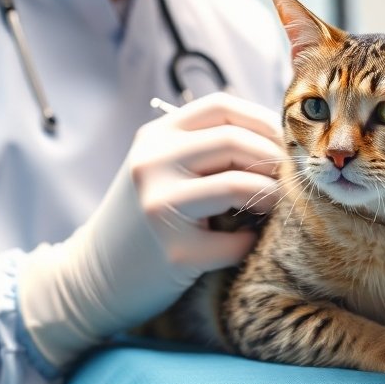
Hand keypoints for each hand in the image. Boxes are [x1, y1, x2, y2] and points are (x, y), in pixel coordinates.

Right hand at [19, 92, 285, 366]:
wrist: (93, 277)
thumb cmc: (143, 221)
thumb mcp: (161, 169)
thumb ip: (203, 148)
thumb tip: (279, 140)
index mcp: (154, 137)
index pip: (220, 106)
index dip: (262, 119)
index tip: (285, 141)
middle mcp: (152, 164)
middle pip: (235, 141)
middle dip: (275, 159)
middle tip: (291, 178)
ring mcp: (160, 206)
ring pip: (239, 184)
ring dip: (272, 196)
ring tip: (276, 207)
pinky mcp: (175, 251)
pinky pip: (235, 240)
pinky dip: (249, 242)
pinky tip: (243, 243)